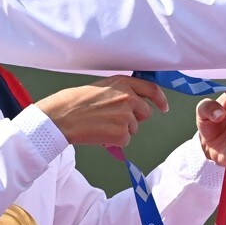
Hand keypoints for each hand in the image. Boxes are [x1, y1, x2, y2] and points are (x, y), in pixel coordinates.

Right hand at [35, 75, 169, 147]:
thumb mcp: (101, 87)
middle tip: (113, 120)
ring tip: (100, 125)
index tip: (163, 107)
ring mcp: (126, 116)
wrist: (61, 117)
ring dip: (121, 130)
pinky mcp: (122, 133)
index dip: (160, 99)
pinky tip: (100, 134)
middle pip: (145, 113)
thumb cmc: (74, 102)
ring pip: (133, 128)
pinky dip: (114, 141)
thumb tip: (133, 103)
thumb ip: (120, 91)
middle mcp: (128, 98)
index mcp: (123, 83)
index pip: (152, 89)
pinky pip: (125, 140)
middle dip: (134, 118)